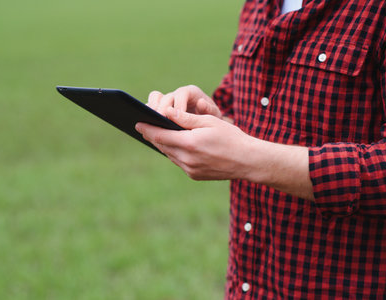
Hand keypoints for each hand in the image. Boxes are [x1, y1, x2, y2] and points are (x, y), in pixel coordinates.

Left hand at [136, 107, 257, 179]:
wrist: (248, 161)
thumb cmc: (231, 137)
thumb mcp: (209, 122)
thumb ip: (186, 118)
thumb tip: (166, 112)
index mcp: (189, 144)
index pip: (160, 136)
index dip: (147, 129)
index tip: (137, 123)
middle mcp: (187, 159)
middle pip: (163, 146)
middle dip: (153, 136)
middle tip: (144, 127)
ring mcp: (190, 170)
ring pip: (170, 155)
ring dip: (164, 145)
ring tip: (157, 135)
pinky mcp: (195, 176)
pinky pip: (180, 162)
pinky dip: (175, 153)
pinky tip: (176, 146)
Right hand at [147, 85, 222, 118]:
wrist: (207, 125)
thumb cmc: (211, 119)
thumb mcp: (214, 115)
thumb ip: (208, 110)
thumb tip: (201, 103)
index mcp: (190, 92)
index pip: (182, 94)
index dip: (178, 105)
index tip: (178, 117)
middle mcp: (177, 94)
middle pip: (165, 97)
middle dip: (162, 109)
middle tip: (160, 121)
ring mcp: (167, 102)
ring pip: (154, 100)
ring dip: (151, 111)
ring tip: (150, 123)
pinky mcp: (160, 110)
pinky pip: (150, 111)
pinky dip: (148, 118)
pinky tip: (147, 130)